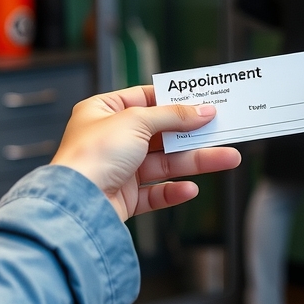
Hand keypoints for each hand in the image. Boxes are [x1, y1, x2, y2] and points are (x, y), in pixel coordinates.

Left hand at [51, 85, 240, 221]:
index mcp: (102, 112)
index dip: (174, 101)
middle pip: (160, 133)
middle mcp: (109, 139)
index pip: (144, 99)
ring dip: (195, 161)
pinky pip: (154, 192)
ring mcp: (116, 169)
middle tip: (222, 130)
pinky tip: (191, 188)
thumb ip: (173, 115)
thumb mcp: (136, 121)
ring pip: (164, 163)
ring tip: (227, 158)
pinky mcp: (122, 197)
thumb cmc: (92, 154)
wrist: (75, 204)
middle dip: (192, 134)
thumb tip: (202, 111)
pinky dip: (173, 190)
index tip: (202, 102)